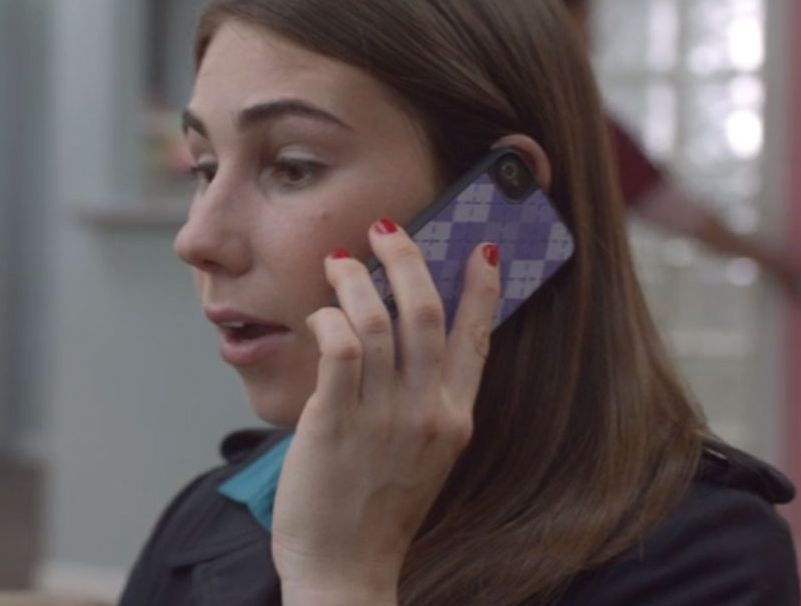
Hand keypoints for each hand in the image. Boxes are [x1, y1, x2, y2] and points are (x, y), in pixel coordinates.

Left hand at [271, 219, 500, 605]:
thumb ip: (426, 403)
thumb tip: (410, 346)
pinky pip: (339, 346)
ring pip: (377, 317)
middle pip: (425, 310)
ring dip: (355, 277)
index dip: (481, 288)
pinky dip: (329, 318)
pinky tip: (318, 314)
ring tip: (338, 261)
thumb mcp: (424, 456)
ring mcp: (382, 416)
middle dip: (406, 257)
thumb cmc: (379, 512)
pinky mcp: (334, 420)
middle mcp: (427, 412)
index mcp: (455, 418)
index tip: (481, 248)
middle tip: (385, 230)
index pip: (477, 337)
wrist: (347, 571)